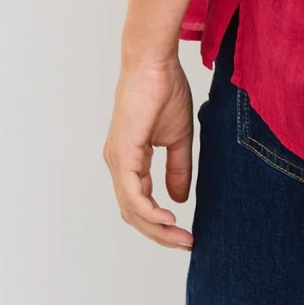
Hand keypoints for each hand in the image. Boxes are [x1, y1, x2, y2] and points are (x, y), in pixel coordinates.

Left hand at [102, 56, 195, 249]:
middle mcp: (118, 163)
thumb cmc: (165, 89)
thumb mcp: (178, 137)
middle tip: (186, 243)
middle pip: (134, 213)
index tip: (186, 234)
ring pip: (132, 209)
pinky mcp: (123, 153)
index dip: (161, 223)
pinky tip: (168, 217)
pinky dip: (149, 211)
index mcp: (129, 159)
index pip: (140, 203)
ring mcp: (117, 160)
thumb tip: (179, 200)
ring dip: (156, 227)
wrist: (154, 61)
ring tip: (181, 236)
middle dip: (160, 233)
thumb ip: (177, 168)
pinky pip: (133, 193)